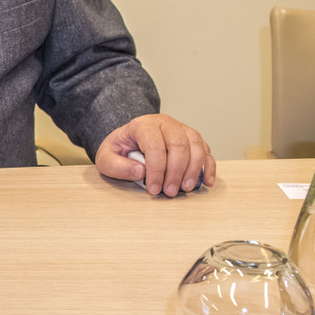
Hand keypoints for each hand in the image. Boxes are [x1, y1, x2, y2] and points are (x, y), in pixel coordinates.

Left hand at [95, 113, 216, 196]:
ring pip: (196, 145)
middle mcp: (165, 123)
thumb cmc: (119, 150)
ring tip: (186, 188)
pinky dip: (208, 166)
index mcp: (143, 125)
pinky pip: (205, 150)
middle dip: (176, 171)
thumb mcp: (106, 158)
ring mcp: (181, 128)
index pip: (154, 145)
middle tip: (170, 191)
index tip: (154, 189)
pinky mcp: (192, 138)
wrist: (129, 141)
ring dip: (193, 169)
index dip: (156, 169)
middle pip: (178, 144)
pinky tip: (206, 181)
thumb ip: (117, 166)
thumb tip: (140, 172)